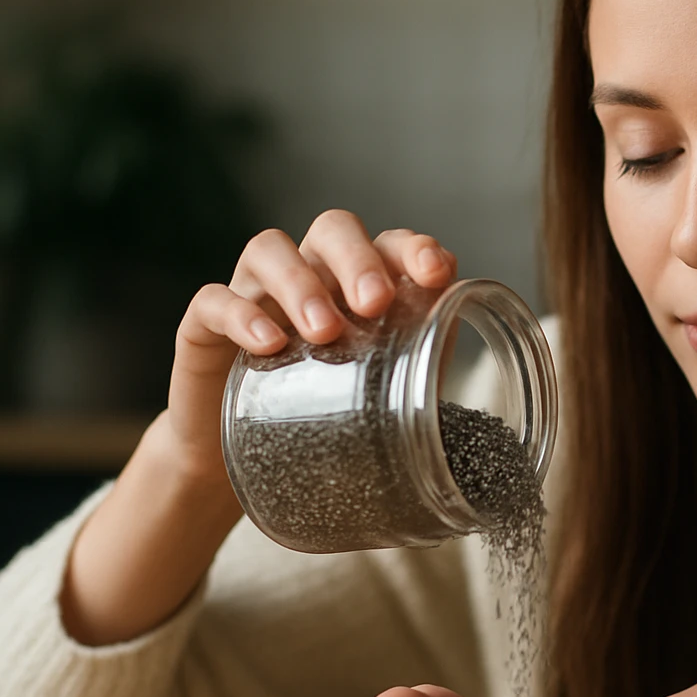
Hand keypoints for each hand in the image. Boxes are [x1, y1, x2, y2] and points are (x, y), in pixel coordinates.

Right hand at [165, 212, 459, 481]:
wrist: (245, 467)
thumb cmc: (328, 417)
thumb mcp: (387, 391)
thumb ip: (430, 358)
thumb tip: (491, 340)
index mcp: (358, 283)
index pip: (390, 243)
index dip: (414, 249)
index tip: (436, 274)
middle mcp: (309, 274)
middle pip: (330, 229)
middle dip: (357, 258)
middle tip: (375, 302)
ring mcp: (254, 294)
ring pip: (269, 250)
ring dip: (301, 283)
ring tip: (325, 332)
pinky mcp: (205, 327)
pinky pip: (213, 301)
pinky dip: (240, 315)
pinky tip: (269, 345)